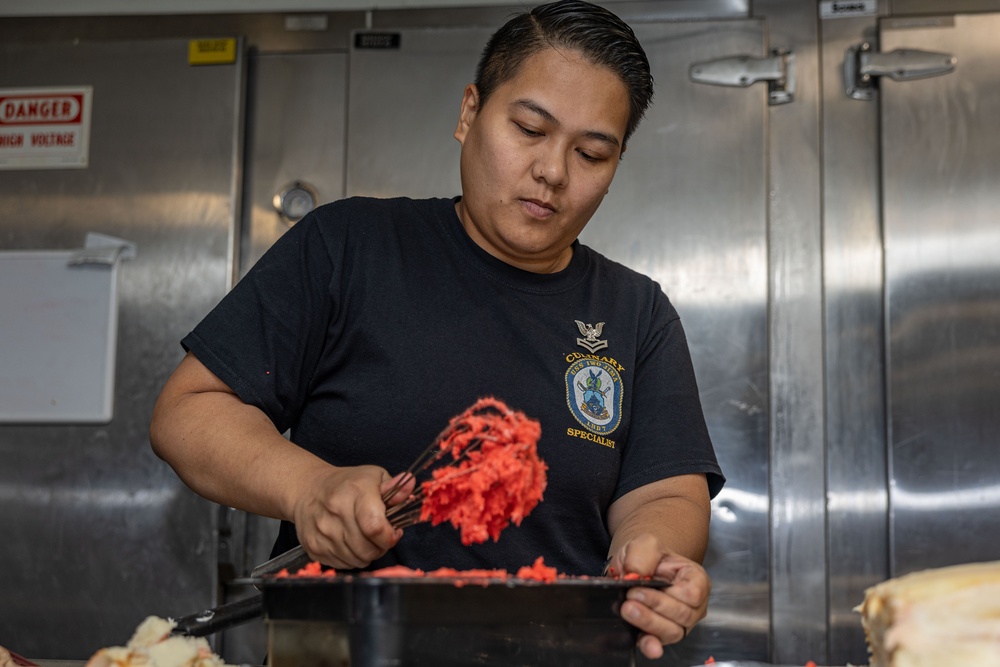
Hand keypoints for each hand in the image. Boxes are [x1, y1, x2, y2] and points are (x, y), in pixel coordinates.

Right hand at [292, 465, 414, 568]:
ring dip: (367, 554)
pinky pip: (343, 565)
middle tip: (380, 536)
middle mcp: (336, 512)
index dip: (389, 536)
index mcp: (355, 492)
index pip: (375, 526)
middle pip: (368, 549)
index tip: (393, 532)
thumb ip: (395, 487)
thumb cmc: (346, 484)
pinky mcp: (314, 547)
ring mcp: (322, 532)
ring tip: (365, 538)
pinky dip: (351, 558)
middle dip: (380, 547)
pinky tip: (350, 542)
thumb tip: (411, 485)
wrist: (307, 490)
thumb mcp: (373, 477)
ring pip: (357, 560)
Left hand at [609, 533, 710, 659]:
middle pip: (682, 616)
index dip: (666, 595)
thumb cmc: (648, 556)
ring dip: (649, 623)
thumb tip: (635, 574)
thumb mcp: (645, 544)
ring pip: (672, 632)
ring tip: (627, 610)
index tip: (638, 588)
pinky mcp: (661, 634)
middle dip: (654, 608)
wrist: (636, 565)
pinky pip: (659, 643)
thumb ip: (642, 555)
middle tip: (630, 599)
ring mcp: (679, 622)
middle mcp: (693, 605)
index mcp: (696, 580)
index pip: (692, 594)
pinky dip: (650, 645)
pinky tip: (644, 643)